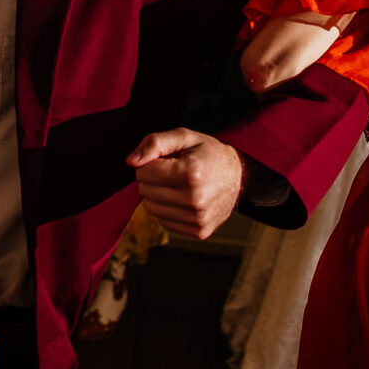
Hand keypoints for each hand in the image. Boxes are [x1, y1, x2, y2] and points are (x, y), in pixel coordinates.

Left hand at [126, 129, 242, 238]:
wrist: (238, 176)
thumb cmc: (208, 153)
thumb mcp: (184, 137)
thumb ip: (154, 143)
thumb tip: (131, 162)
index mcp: (191, 173)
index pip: (143, 173)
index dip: (150, 163)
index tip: (166, 160)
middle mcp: (196, 199)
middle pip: (145, 192)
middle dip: (152, 179)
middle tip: (171, 171)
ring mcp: (198, 219)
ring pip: (151, 209)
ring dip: (157, 195)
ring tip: (176, 185)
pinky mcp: (199, 232)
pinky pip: (164, 222)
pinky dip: (167, 210)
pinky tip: (182, 199)